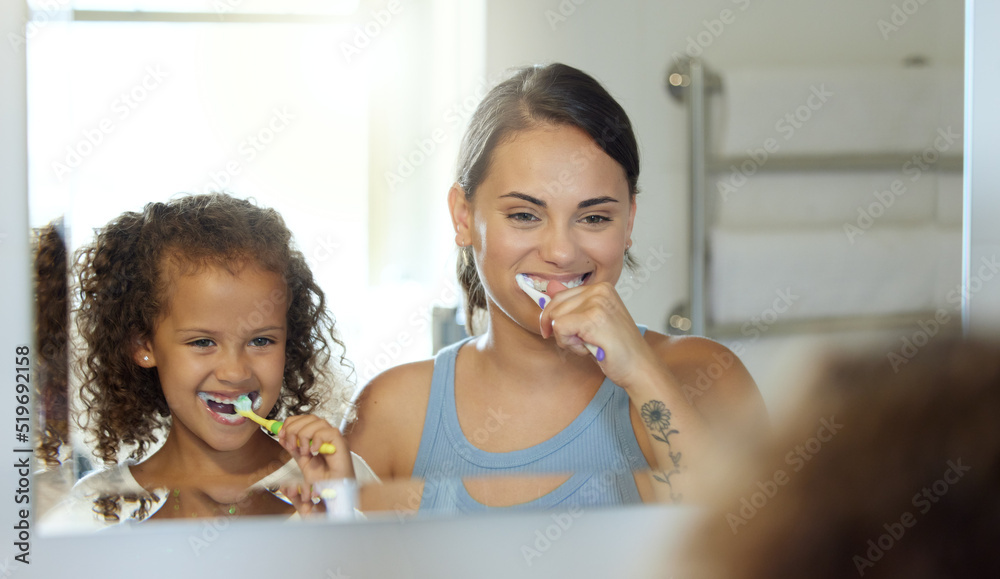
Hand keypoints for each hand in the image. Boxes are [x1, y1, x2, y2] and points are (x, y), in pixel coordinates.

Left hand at [277, 414, 354, 491]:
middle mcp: (326, 435)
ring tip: (304, 452)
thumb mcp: (303, 462)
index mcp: (317, 437)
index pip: (304, 419)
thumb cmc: (323, 478)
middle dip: (294, 428)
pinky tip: (314, 451)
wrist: (332, 489)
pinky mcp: (340, 442)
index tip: (281, 434)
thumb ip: (294, 449)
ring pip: (317, 422)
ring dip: (304, 435)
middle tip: (291, 445)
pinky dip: (316, 440)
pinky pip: (327, 432)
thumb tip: (282, 438)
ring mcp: (333, 438)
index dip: (290, 423)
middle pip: (309, 418)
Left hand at [537, 281, 659, 388]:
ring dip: (567, 339)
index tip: (569, 334)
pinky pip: (560, 328)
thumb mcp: (591, 320)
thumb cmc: (617, 349)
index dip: (557, 319)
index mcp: (601, 288)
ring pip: (555, 319)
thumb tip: (550, 287)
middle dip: (562, 331)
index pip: (560, 297)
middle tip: (585, 342)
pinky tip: (589, 349)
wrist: (639, 367)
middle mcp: (599, 290)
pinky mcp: (593, 318)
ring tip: (590, 345)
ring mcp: (597, 302)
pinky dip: (570, 344)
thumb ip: (571, 303)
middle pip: (555, 307)